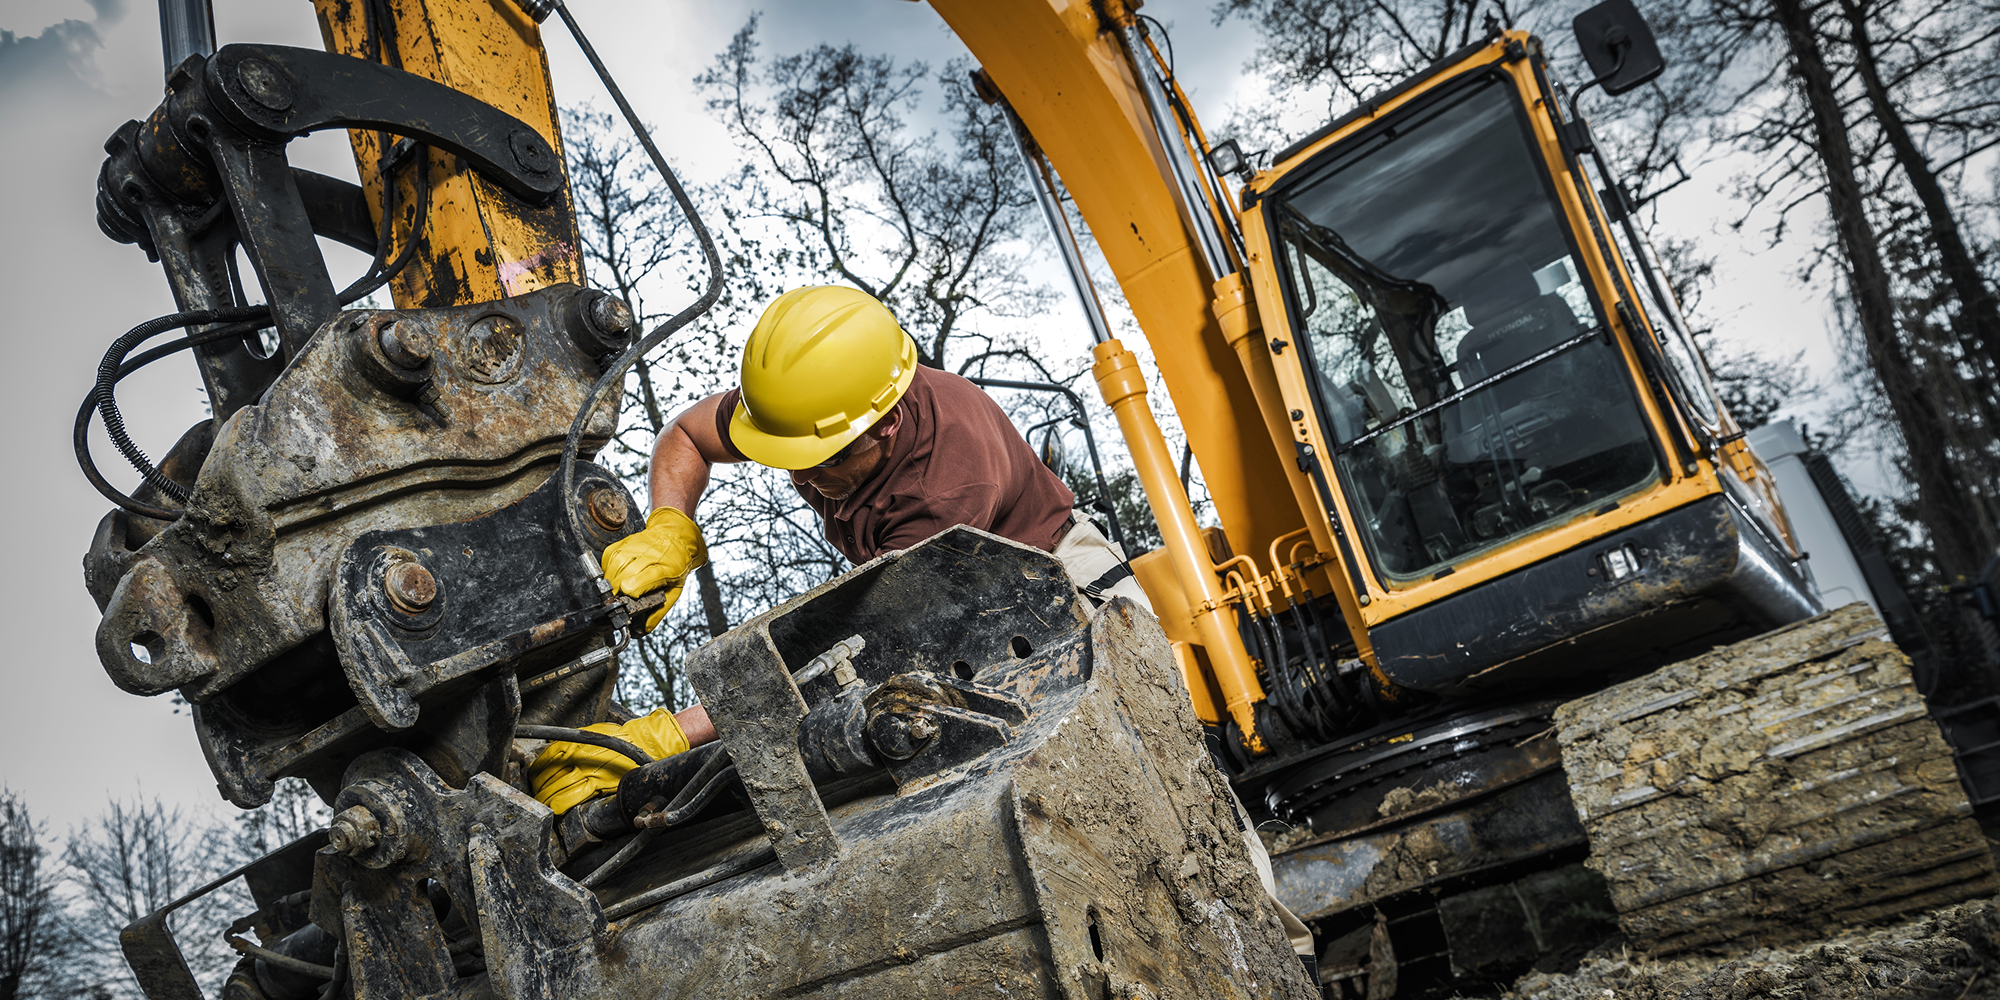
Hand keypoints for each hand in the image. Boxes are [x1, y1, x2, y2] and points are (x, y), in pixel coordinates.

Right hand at [600, 507, 706, 630]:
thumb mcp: (675, 590)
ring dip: (610, 578)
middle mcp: (653, 554)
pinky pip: (610, 554)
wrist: (675, 537)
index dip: (636, 587)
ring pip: (617, 561)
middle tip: (616, 600)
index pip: (651, 576)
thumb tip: (643, 629)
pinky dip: (607, 567)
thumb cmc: (675, 565)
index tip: (627, 596)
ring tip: (612, 590)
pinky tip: (611, 575)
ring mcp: (638, 545)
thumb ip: (659, 611)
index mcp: (668, 568)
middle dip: (618, 587)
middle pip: (629, 570)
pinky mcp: (626, 541)